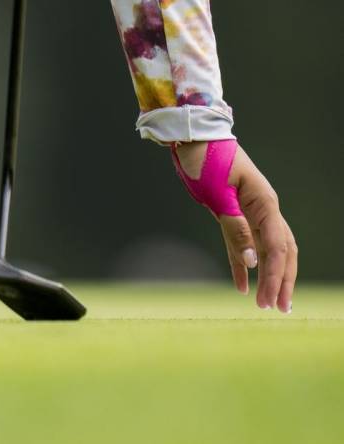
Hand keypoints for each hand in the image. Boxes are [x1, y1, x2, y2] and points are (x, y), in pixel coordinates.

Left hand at [174, 141, 296, 312]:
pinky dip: (244, 265)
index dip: (275, 276)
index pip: (277, 247)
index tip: (269, 300)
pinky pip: (244, 245)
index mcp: (264, 203)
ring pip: (267, 250)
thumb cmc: (207, 161)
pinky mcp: (234, 214)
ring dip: (268, 276)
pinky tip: (241, 286)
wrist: (193, 139)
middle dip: (281, 281)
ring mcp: (251, 212)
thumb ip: (236, 228)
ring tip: (268, 304)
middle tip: (278, 309)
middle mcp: (264, 209)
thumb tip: (254, 262)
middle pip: (281, 251)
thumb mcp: (219, 195)